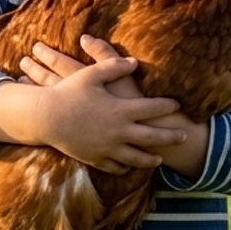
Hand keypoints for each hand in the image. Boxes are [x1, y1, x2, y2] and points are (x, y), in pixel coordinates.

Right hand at [17, 35, 184, 173]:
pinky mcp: (95, 158)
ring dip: (151, 159)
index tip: (177, 104)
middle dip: (171, 137)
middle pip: (153, 137)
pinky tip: (131, 166)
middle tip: (185, 136)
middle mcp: (118, 132)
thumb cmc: (67, 93)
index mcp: (120, 110)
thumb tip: (134, 61)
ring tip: (160, 159)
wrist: (46, 118)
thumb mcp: (90, 75)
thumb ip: (113, 66)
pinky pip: (115, 166)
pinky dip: (125, 167)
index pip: (151, 108)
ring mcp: (107, 148)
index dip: (166, 106)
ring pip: (136, 158)